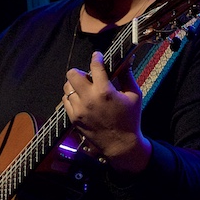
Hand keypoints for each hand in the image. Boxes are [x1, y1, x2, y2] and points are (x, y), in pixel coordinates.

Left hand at [63, 51, 152, 173]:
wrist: (121, 145)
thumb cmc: (130, 119)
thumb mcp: (134, 95)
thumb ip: (127, 75)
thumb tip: (127, 59)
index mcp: (105, 91)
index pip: (95, 66)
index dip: (96, 57)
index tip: (97, 55)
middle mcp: (89, 99)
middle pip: (72, 74)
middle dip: (80, 71)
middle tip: (88, 75)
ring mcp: (79, 109)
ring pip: (67, 87)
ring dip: (75, 84)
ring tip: (85, 88)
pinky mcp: (74, 118)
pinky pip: (65, 101)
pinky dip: (72, 97)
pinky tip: (81, 99)